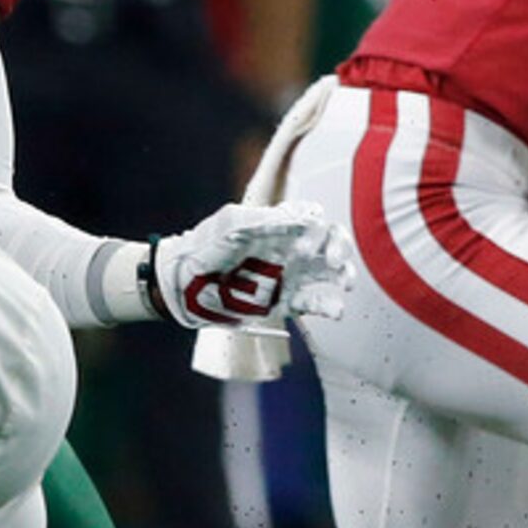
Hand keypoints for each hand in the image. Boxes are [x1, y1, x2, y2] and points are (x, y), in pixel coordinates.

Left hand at [151, 200, 351, 328]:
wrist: (183, 284)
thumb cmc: (205, 246)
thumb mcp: (232, 225)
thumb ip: (267, 221)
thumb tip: (307, 218)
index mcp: (278, 226)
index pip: (314, 220)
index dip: (320, 230)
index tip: (306, 244)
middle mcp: (288, 249)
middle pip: (329, 244)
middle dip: (340, 250)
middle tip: (334, 263)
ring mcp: (287, 275)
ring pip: (327, 274)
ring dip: (342, 276)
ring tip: (345, 284)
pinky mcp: (282, 302)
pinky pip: (312, 303)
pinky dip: (327, 306)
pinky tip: (336, 310)